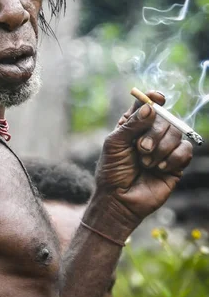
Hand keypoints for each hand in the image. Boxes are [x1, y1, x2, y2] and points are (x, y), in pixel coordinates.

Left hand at [95, 91, 192, 222]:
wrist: (119, 200)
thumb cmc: (112, 171)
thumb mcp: (115, 144)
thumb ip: (131, 125)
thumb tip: (150, 109)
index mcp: (133, 125)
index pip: (147, 105)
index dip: (153, 98)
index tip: (157, 97)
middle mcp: (150, 133)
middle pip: (165, 117)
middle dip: (154, 132)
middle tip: (141, 148)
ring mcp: (164, 148)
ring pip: (177, 132)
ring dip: (161, 147)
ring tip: (146, 163)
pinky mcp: (176, 164)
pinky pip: (185, 150)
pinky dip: (173, 158)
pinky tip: (159, 169)